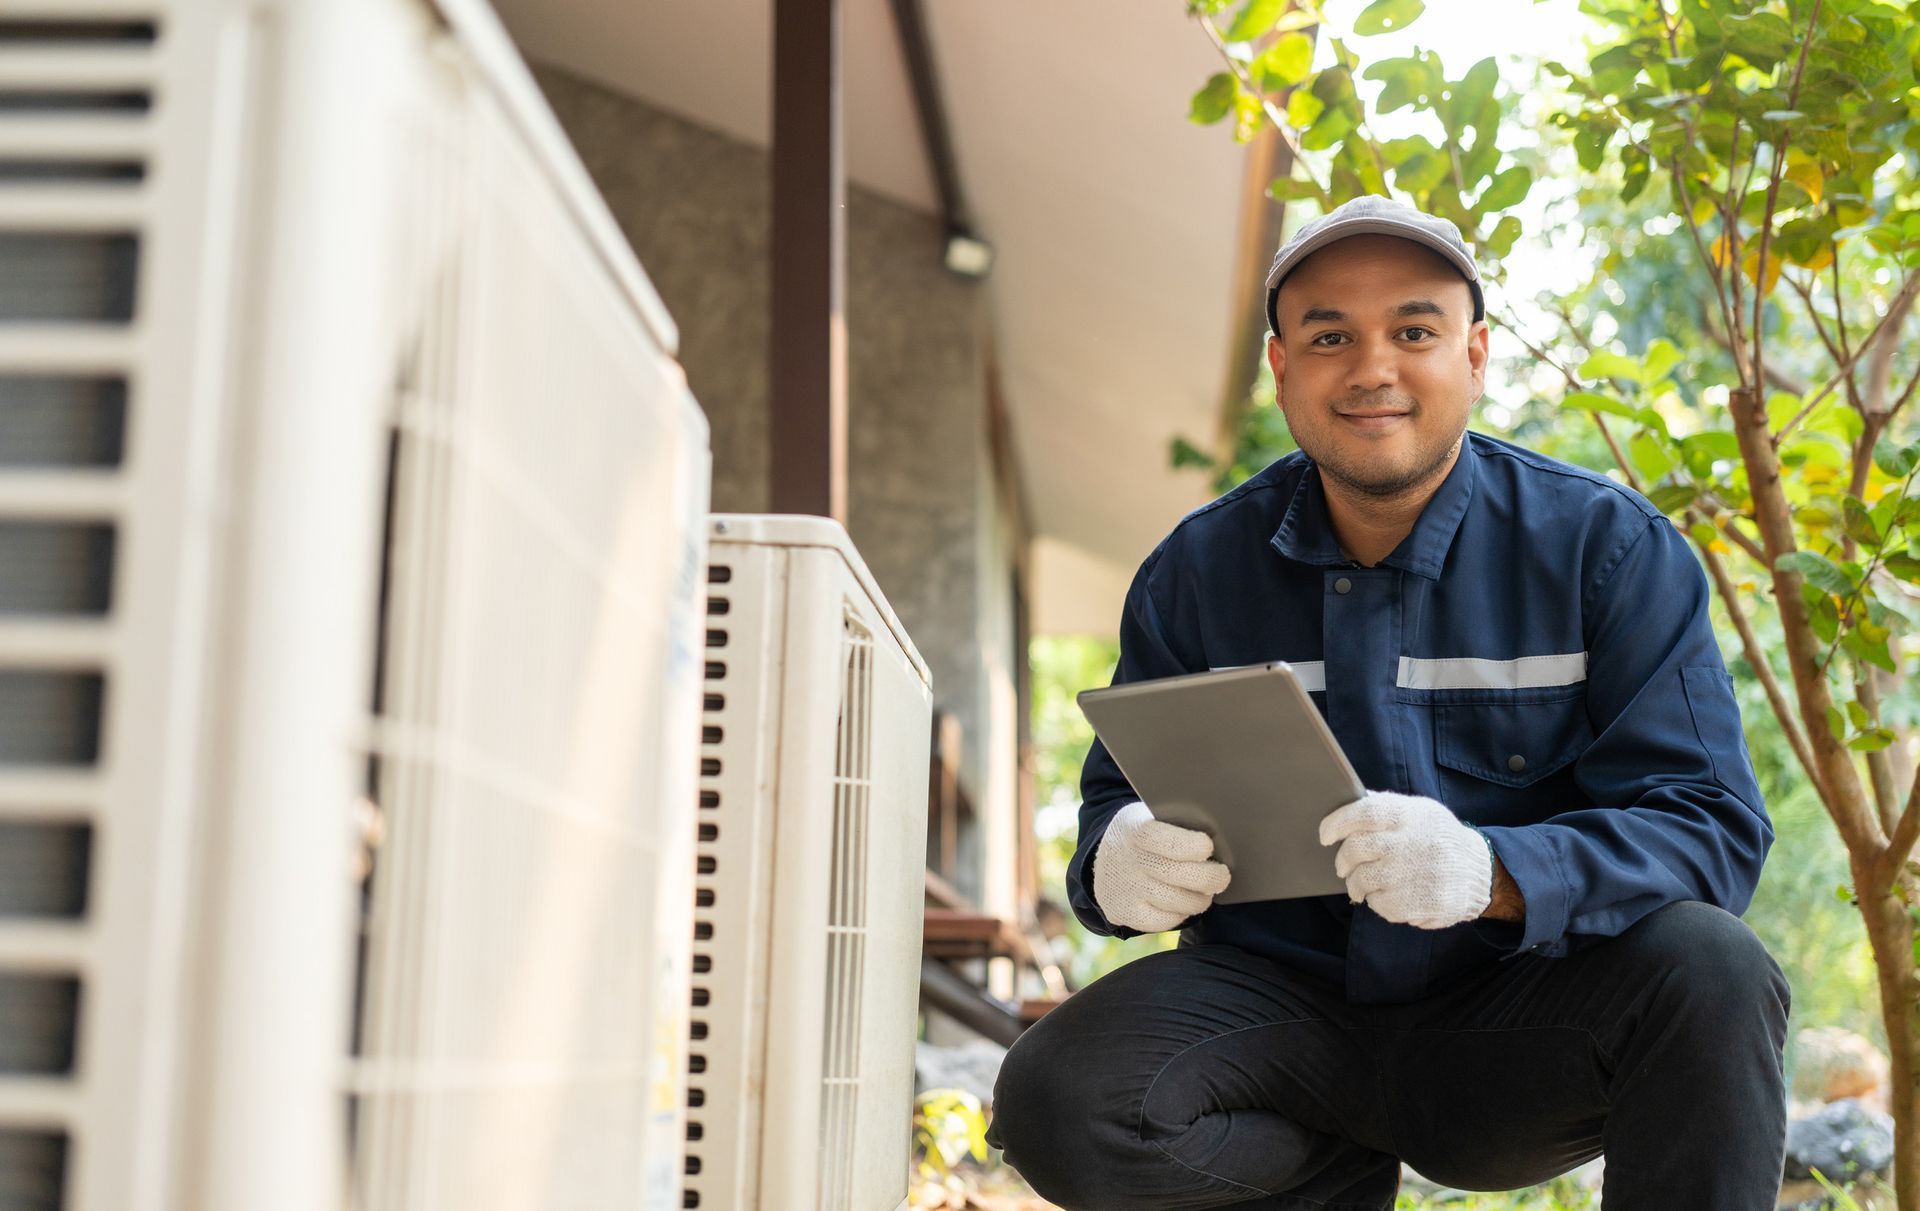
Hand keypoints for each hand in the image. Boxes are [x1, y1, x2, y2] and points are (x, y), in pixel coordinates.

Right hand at [1092, 802, 1231, 932]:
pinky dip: (1181, 914)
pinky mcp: (1125, 913)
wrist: (1107, 862)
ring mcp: (1125, 889)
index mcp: (1135, 829)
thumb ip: (1179, 822)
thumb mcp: (1152, 817)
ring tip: (1206, 892)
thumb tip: (1221, 834)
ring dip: (1200, 899)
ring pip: (1176, 902)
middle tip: (1221, 876)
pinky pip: (1165, 921)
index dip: (1196, 846)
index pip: (1170, 842)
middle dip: (1210, 878)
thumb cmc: (1146, 837)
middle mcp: (1126, 860)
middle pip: (1178, 875)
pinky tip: (1185, 903)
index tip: (1209, 847)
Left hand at [1318, 791, 1490, 929]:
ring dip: (1356, 885)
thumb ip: (1386, 806)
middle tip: (1342, 867)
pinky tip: (1387, 895)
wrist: (1480, 871)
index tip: (1324, 835)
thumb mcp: (1420, 812)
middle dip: (1343, 860)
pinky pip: (1381, 904)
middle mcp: (1414, 842)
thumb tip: (1347, 802)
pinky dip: (1377, 902)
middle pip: (1358, 849)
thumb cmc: (1438, 838)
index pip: (1365, 812)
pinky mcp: (1424, 902)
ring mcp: (1419, 874)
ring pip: (1364, 880)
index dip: (1338, 822)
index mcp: (1412, 815)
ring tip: (1361, 884)